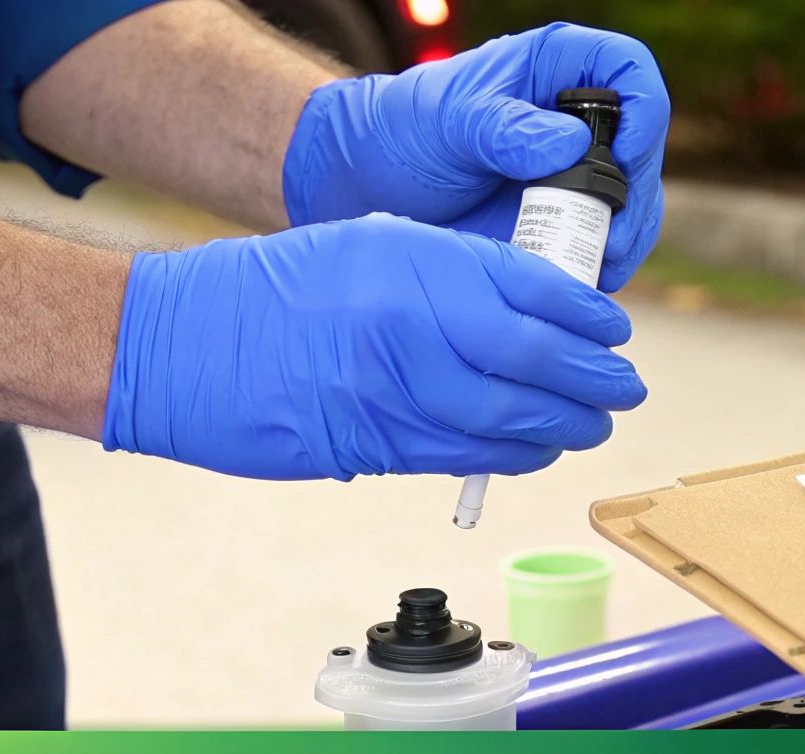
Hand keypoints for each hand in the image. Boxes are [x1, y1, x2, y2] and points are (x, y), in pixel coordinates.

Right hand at [103, 215, 645, 480]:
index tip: (615, 331)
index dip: (586, 318)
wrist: (179, 342)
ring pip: (507, 419)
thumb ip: (447, 275)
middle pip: (534, 360)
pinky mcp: (371, 445)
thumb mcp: (368, 248)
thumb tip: (526, 310)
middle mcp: (411, 324)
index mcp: (414, 261)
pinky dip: (512, 455)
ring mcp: (392, 391)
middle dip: (592, 380)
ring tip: (593, 424)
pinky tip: (537, 449)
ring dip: (563, 427)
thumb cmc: (271, 289)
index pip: (530, 290)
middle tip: (625, 388)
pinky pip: (464, 455)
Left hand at [280, 22, 668, 290]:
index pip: (629, 70)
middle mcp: (578, 119)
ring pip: (637, 203)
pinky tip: (587, 285)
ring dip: (630, 239)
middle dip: (639, 197)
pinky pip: (607, 244)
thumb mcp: (448, 121)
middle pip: (645, 148)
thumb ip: (505, 128)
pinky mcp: (566, 224)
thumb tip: (570, 144)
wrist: (369, 188)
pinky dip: (605, 266)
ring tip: (602, 269)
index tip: (624, 158)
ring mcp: (577, 174)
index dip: (644, 109)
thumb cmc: (403, 133)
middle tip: (612, 239)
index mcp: (557, 69)